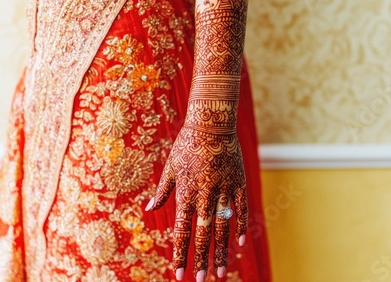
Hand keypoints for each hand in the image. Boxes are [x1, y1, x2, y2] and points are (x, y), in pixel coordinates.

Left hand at [145, 125, 247, 280]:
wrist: (211, 123)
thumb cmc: (186, 144)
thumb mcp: (170, 167)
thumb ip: (162, 191)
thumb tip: (148, 210)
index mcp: (185, 193)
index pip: (182, 231)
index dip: (181, 254)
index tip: (179, 274)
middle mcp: (204, 195)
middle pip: (203, 234)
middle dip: (201, 259)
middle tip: (202, 280)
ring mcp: (223, 190)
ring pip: (224, 227)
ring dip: (222, 251)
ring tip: (221, 272)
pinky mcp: (238, 183)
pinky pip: (241, 209)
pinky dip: (242, 227)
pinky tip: (241, 245)